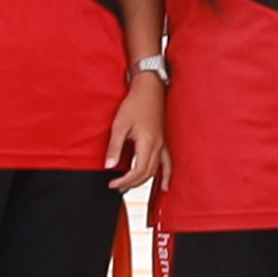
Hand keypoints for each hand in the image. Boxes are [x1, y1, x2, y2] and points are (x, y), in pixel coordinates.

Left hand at [103, 75, 170, 194]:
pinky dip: (166, 176)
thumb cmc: (135, 103)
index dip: (125, 181)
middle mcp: (158, 146)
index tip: (112, 183)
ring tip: (131, 188)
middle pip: (147, 174)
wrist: (149, 88)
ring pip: (156, 170)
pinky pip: (167, 163)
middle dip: (131, 184)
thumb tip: (110, 166)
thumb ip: (115, 147)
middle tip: (117, 187)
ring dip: (144, 182)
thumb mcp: (120, 124)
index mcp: (148, 142)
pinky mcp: (163, 141)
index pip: (138, 171)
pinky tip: (164, 186)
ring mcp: (162, 144)